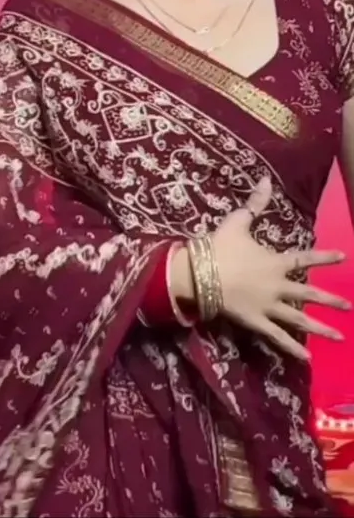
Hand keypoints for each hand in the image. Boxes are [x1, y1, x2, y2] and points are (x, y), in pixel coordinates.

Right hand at [211, 176, 349, 359]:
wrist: (200, 274)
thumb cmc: (219, 247)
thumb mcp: (238, 222)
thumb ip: (255, 204)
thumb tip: (266, 179)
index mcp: (275, 262)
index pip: (305, 259)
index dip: (324, 258)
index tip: (343, 257)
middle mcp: (277, 286)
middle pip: (308, 295)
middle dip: (330, 301)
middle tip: (349, 307)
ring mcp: (268, 306)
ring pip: (298, 320)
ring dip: (320, 329)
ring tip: (339, 337)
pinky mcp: (256, 322)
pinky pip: (277, 337)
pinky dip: (292, 348)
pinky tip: (308, 359)